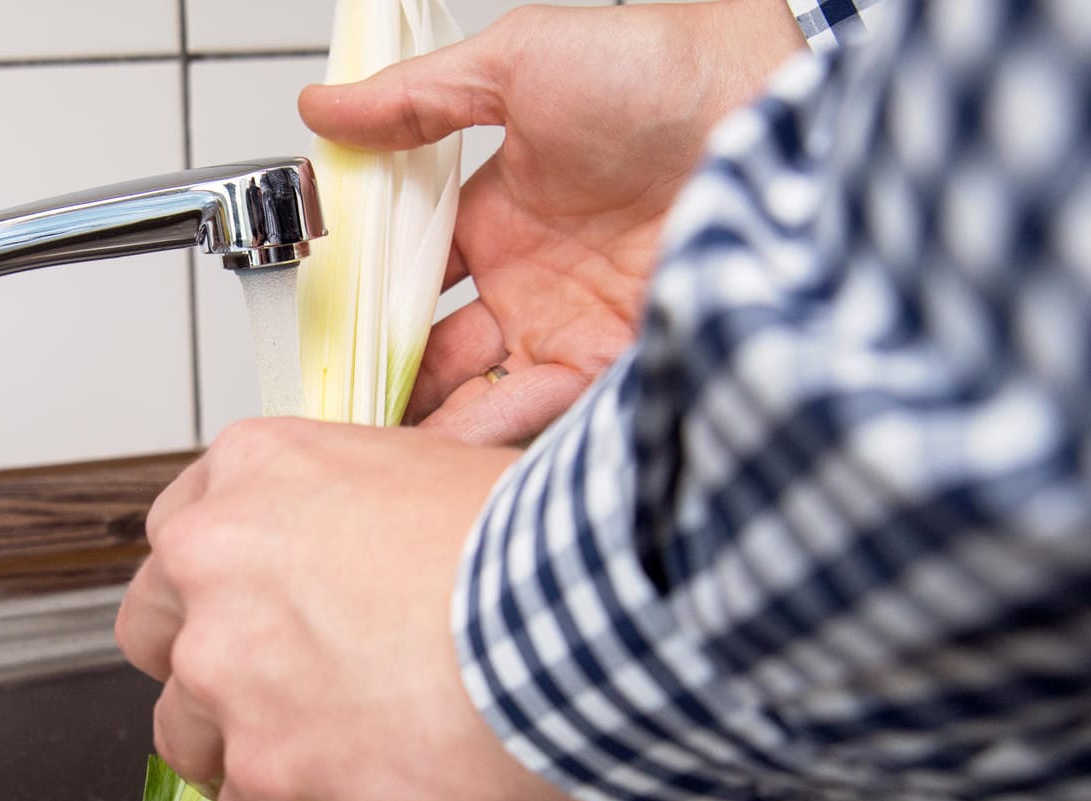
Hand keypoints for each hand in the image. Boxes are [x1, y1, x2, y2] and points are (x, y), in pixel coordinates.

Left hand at [114, 420, 589, 800]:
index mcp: (253, 470)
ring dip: (222, 752)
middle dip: (191, 659)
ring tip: (262, 774)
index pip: (184, 527)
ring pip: (182, 731)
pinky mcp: (268, 768)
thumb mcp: (425, 464)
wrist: (564, 619)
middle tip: (241, 683)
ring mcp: (231, 671)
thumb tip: (372, 545)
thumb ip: (358, 507)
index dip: (213, 577)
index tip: (237, 602)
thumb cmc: (524, 535)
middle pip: (154, 627)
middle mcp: (216, 563)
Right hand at [300, 0, 805, 444]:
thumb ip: (415, 100)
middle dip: (393, 384)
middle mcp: (539, 277)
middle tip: (339, 413)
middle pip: (443, 349)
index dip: (368, 305)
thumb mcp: (516, 62)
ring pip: (484, 391)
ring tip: (375, 448)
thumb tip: (324, 108)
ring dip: (431, 421)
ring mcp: (577, 323)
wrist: (767, 105)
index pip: (416, 275)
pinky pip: (541, 410)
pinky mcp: (619, 361)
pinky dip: (489, 433)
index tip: (323, 334)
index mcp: (504, 212)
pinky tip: (441, 447)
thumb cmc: (661, 66)